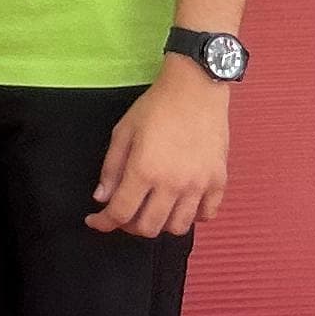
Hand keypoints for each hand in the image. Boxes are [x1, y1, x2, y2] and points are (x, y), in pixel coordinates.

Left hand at [87, 60, 231, 239]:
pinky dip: (192, 216)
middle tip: (124, 211)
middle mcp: (172, 184)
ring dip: (161, 223)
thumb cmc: (156, 106)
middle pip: (148, 227)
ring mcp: (198, 185)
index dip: (104, 223)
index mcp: (144, 171)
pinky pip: (207, 215)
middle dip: (129, 225)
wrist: (196, 88)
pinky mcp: (219, 181)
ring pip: (178, 227)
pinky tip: (181, 203)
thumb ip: (111, 168)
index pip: (120, 213)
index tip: (95, 221)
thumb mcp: (123, 131)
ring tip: (153, 207)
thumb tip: (102, 198)